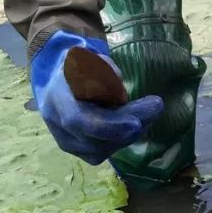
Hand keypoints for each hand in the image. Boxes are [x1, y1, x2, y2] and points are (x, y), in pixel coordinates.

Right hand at [29, 30, 163, 165]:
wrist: (59, 81)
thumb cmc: (79, 67)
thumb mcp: (91, 59)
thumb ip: (105, 72)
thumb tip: (120, 91)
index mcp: (56, 97)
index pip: (78, 120)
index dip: (109, 126)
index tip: (136, 123)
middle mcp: (56, 123)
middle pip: (93, 139)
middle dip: (128, 129)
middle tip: (155, 108)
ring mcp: (65, 140)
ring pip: (100, 150)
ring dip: (128, 135)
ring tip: (148, 114)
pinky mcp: (76, 150)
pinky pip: (101, 153)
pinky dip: (121, 141)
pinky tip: (135, 126)